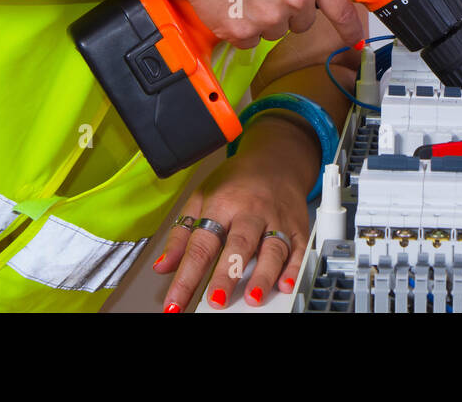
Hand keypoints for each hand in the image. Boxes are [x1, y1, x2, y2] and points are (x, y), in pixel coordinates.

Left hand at [153, 115, 315, 311]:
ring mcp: (276, 218)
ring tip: (253, 299)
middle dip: (227, 274)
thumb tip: (163, 265)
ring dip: (263, 275)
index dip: (187, 276)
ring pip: (272, 248)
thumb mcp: (201, 198)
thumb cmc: (236, 182)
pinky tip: (286, 284)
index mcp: (221, 204)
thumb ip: (181, 234)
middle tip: (216, 301)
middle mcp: (250, 211)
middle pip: (239, 244)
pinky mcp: (298, 226)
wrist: (276, 159)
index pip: (200, 245)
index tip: (175, 303)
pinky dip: (294, 268)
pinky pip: (298, 248)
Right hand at [176, 0, 362, 49]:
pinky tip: (231, 1)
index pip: (341, 8)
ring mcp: (269, 18)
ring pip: (274, 30)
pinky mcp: (241, 32)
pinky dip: (239, 26)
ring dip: (262, 17)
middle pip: (302, 20)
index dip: (350, 27)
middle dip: (287, 7)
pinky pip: (248, 39)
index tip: (355, 39)